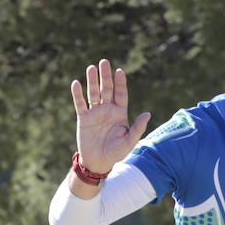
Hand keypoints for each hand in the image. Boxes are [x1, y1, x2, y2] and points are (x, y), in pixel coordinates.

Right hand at [71, 58, 150, 173]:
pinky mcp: (84, 118)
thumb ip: (138, 128)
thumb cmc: (116, 153)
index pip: (120, 94)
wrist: (98, 162)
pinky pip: (80, 104)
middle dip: (105, 76)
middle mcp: (107, 110)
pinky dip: (77, 94)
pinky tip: (76, 83)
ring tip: (91, 68)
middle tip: (104, 62)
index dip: (120, 83)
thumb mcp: (129, 141)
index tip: (120, 71)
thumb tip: (148, 114)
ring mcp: (95, 113)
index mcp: (120, 113)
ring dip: (92, 81)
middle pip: (107, 89)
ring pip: (93, 93)